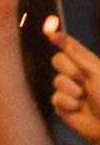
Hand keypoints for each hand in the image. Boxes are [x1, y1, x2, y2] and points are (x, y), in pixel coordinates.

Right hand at [52, 27, 99, 144]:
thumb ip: (74, 53)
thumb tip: (55, 34)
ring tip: (84, 99)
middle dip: (70, 70)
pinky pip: (56, 100)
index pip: (69, 46)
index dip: (62, 41)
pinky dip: (68, 105)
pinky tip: (78, 110)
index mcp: (87, 62)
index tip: (52, 35)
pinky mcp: (63, 106)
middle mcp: (77, 74)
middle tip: (83, 80)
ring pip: (56, 82)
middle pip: (58, 61)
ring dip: (71, 90)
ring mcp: (69, 90)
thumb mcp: (92, 71)